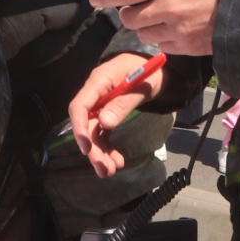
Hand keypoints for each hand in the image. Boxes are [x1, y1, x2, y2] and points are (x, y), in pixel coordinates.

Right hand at [69, 53, 164, 177]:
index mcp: (99, 81)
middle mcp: (96, 94)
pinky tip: (117, 161)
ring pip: (94, 132)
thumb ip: (123, 103)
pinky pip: (104, 132)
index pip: (80, 106)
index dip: (80, 127)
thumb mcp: (142, 85)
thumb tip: (104, 123)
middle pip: (87, 124)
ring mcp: (101, 104)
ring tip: (110, 172)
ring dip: (101, 152)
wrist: (159, 69)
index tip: (86, 148)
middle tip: (104, 169)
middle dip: (93, 148)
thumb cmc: (150, 71)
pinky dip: (109, 147)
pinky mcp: (108, 113)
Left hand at [89, 0, 237, 55]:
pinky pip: (163, 46)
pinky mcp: (187, 47)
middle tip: (136, 8)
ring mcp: (176, 30)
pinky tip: (173, 30)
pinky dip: (163, 40)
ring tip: (157, 19)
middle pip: (130, 19)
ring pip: (144, 35)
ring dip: (145, 28)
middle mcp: (166, 8)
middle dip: (128, 14)